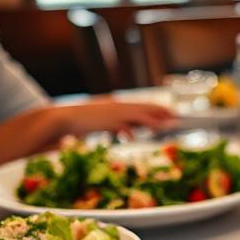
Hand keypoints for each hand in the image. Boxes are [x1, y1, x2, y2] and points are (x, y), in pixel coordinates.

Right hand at [56, 100, 175, 137]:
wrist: (63, 119)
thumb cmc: (83, 123)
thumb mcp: (105, 124)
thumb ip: (118, 126)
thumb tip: (129, 133)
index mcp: (119, 106)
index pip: (142, 106)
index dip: (157, 109)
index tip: (170, 113)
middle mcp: (119, 106)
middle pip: (145, 108)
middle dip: (162, 112)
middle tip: (177, 117)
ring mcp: (114, 113)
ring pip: (139, 115)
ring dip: (155, 120)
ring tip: (169, 124)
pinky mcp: (107, 121)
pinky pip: (126, 124)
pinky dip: (136, 127)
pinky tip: (145, 132)